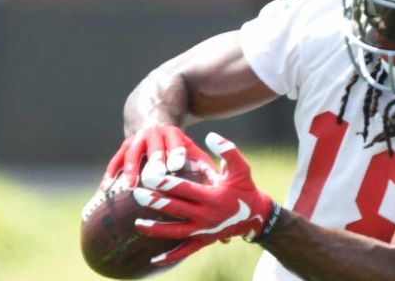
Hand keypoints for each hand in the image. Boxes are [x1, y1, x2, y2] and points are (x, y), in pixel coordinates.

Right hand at [99, 125, 212, 189]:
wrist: (153, 120)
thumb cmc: (178, 147)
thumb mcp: (191, 150)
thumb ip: (204, 166)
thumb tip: (224, 188)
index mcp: (173, 134)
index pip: (176, 143)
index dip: (176, 153)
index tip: (177, 165)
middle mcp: (153, 134)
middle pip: (153, 148)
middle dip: (153, 161)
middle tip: (154, 178)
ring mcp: (136, 140)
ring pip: (132, 153)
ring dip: (130, 168)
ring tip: (131, 186)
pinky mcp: (123, 148)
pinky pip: (114, 162)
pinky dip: (109, 175)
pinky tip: (104, 191)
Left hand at [132, 133, 273, 265]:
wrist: (256, 215)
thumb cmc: (245, 188)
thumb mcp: (240, 168)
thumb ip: (228, 150)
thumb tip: (211, 135)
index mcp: (213, 197)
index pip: (186, 189)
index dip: (167, 183)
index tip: (150, 176)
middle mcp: (207, 216)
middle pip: (176, 209)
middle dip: (156, 203)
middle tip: (138, 195)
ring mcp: (204, 231)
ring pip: (176, 232)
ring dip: (156, 229)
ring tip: (138, 223)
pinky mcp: (204, 241)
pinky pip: (184, 251)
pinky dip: (170, 256)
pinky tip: (153, 259)